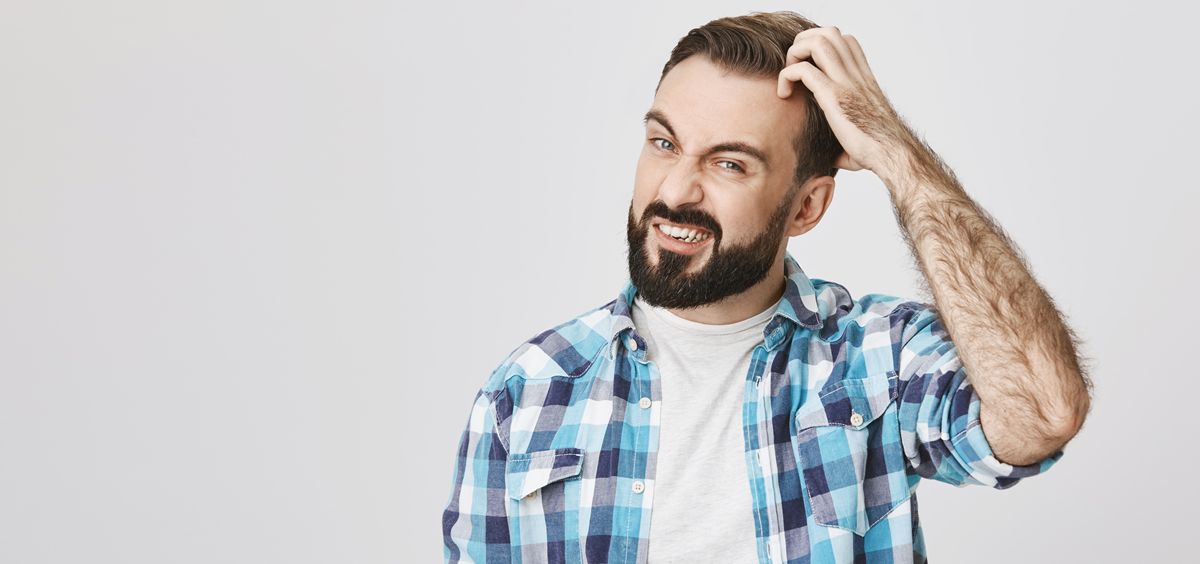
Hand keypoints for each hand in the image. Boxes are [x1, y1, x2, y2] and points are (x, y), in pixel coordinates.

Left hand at [777, 26, 913, 174]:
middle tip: (793, 69)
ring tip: (789, 78)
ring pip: (818, 41)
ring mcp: (845, 82)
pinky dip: (787, 76)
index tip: (807, 70)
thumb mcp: (861, 134)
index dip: (821, 46)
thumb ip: (844, 140)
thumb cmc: (878, 151)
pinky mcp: (834, 96)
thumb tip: (833, 157)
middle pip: (829, 33)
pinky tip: (784, 95)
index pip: (845, 41)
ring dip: (795, 53)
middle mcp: (855, 74)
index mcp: (862, 79)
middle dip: (803, 43)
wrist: (893, 155)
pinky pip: (803, 70)